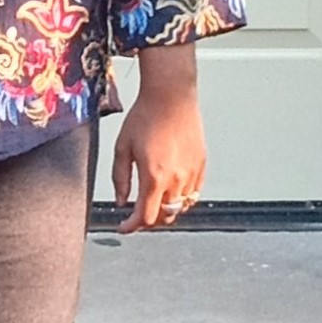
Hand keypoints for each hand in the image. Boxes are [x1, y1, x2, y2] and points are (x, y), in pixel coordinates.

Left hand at [111, 51, 204, 231]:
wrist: (171, 95)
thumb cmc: (145, 116)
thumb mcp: (122, 148)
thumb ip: (120, 179)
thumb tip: (121, 201)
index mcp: (154, 177)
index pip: (145, 217)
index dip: (132, 226)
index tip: (123, 227)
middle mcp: (176, 179)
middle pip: (165, 217)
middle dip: (149, 221)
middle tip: (136, 215)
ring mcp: (192, 172)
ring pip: (181, 207)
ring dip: (166, 211)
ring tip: (153, 204)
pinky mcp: (201, 164)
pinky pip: (194, 193)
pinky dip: (182, 199)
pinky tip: (171, 192)